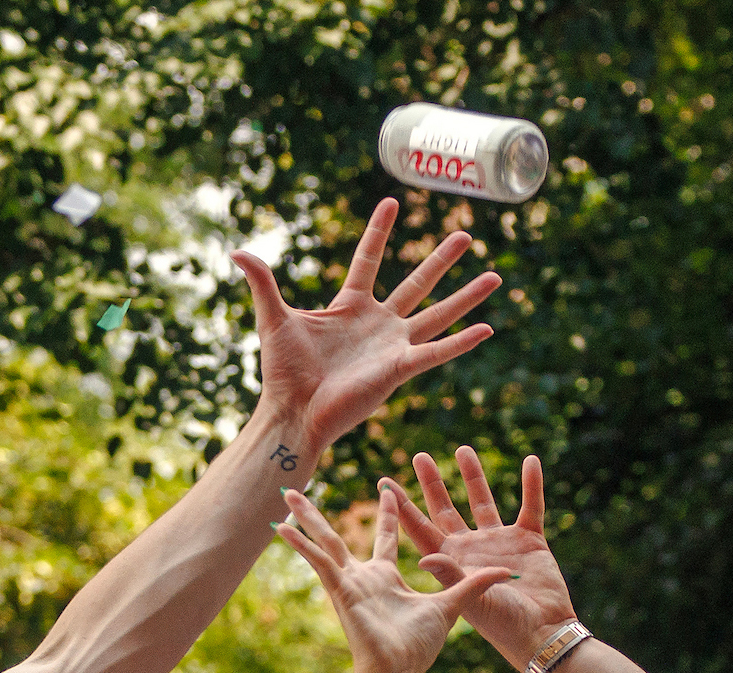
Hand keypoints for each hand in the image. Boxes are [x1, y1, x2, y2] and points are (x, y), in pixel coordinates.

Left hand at [233, 198, 499, 455]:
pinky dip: (461, 342)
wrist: (292, 411)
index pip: (368, 260)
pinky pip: (436, 352)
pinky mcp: (398, 369)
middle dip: (440, 259)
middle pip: (416, 283)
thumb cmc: (281, 372)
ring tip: (496, 276)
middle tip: (465, 234)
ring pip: (437, 315)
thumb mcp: (272, 317)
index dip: (379, 231)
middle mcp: (376, 324)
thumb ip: (262, 282)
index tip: (393, 201)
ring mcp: (391, 346)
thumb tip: (236, 250)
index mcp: (349, 307)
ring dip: (466, 297)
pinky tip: (486, 328)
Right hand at [276, 486, 509, 672]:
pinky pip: (318, 561)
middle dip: (326, 512)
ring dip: (305, 517)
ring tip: (286, 492)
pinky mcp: (341, 590)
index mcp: (386, 578)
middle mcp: (363, 577)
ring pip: (324, 541)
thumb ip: (473, 583)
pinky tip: (279, 527)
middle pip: (341, 535)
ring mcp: (349, 582)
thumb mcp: (451, 605)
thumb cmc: (418, 648)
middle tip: (311, 486)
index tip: (387, 490)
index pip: (385, 537)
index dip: (387, 514)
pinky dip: (300, 544)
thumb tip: (505, 571)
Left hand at [388, 448, 575, 669]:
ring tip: (462, 449)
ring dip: (473, 476)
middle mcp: (471, 548)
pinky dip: (532, 485)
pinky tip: (530, 461)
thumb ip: (450, 575)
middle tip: (419, 457)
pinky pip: (530, 506)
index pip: (420, 529)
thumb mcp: (472, 601)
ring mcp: (499, 543)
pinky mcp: (529, 540)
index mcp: (451, 562)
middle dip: (432, 484)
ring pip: (482, 501)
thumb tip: (422, 556)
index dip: (402, 507)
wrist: (542, 633)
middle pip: (445, 509)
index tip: (384, 483)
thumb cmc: (504, 625)